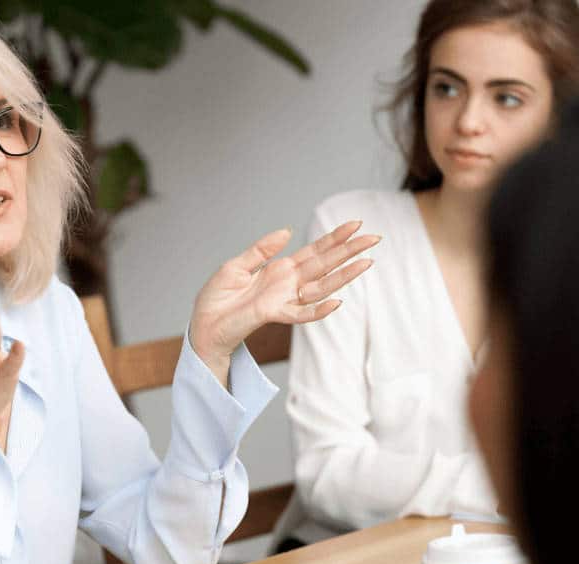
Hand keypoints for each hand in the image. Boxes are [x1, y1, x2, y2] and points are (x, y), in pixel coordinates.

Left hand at [189, 221, 378, 364]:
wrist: (203, 325)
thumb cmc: (217, 298)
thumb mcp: (236, 266)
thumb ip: (261, 250)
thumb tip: (287, 231)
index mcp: (280, 269)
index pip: (314, 251)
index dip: (334, 238)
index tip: (354, 224)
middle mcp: (288, 284)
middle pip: (325, 265)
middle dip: (349, 251)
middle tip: (374, 238)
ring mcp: (284, 300)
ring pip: (321, 287)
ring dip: (344, 276)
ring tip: (367, 262)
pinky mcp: (273, 314)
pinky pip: (301, 314)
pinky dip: (319, 309)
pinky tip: (337, 301)